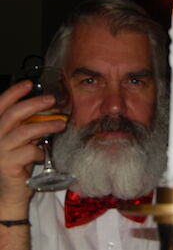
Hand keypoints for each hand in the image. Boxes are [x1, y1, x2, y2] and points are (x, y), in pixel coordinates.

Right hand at [0, 80, 65, 217]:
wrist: (11, 192)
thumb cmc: (18, 164)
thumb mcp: (22, 142)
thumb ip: (28, 128)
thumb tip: (48, 113)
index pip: (1, 105)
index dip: (14, 92)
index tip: (29, 84)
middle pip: (13, 114)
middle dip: (34, 104)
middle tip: (52, 100)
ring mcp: (0, 151)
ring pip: (24, 131)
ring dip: (45, 126)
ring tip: (61, 124)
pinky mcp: (8, 164)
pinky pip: (30, 151)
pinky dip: (41, 150)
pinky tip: (44, 154)